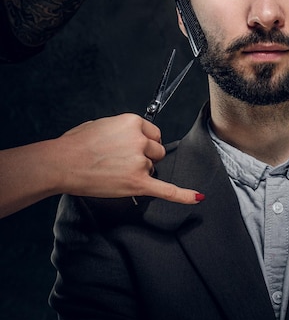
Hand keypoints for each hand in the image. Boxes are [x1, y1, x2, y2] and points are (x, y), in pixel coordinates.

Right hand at [55, 113, 202, 203]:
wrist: (61, 163)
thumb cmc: (76, 145)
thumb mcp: (102, 124)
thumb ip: (123, 130)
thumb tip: (131, 137)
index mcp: (133, 122)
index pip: (154, 133)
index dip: (143, 142)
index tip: (130, 147)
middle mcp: (140, 140)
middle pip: (157, 151)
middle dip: (144, 157)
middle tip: (121, 162)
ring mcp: (140, 161)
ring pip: (153, 167)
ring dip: (140, 171)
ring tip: (116, 172)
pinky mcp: (138, 182)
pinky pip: (167, 190)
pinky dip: (183, 195)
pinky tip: (197, 197)